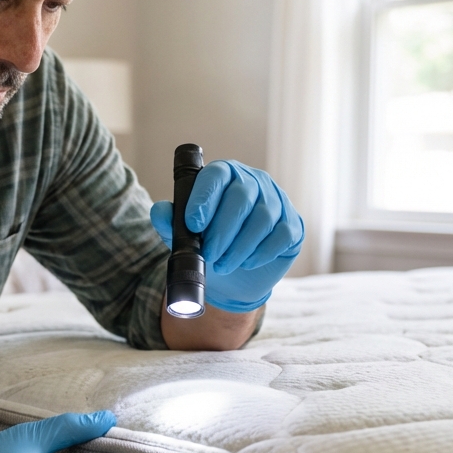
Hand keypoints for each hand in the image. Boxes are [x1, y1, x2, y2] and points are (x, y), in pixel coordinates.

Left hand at [150, 160, 302, 312]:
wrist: (233, 276)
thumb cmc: (206, 245)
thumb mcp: (183, 236)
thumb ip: (170, 222)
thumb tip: (160, 212)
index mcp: (224, 175)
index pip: (216, 175)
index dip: (204, 198)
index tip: (193, 224)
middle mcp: (253, 181)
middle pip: (241, 197)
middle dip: (222, 230)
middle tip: (209, 254)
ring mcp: (277, 201)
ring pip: (263, 217)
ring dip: (240, 246)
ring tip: (224, 264)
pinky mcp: (292, 225)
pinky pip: (282, 234)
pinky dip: (262, 252)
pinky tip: (246, 263)